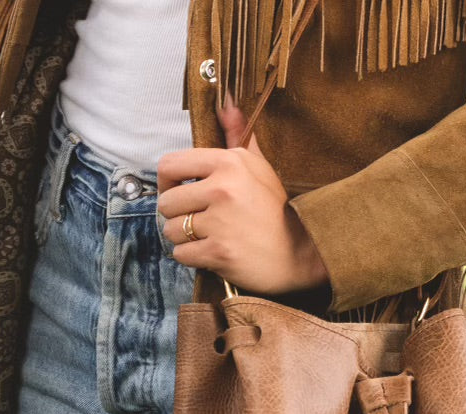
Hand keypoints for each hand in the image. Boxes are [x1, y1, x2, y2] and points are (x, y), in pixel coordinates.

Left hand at [156, 97, 328, 295]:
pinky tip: (211, 254)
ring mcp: (220, 222)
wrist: (299, 255)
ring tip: (209, 237)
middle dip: (176, 216)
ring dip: (184, 238)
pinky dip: (192, 257)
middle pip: (166, 203)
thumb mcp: (260, 168)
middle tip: (198, 222)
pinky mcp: (219, 252)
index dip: (166, 183)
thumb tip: (226, 103)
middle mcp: (222, 189)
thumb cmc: (276, 211)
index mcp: (229, 163)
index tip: (177, 193)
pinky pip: (181, 254)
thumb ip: (238, 138)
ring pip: (171, 230)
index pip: (169, 166)